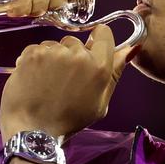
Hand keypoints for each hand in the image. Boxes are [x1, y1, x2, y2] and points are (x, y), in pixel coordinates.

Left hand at [0, 23, 140, 139]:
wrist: (34, 130)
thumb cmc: (69, 121)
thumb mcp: (100, 102)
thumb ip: (115, 73)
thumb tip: (131, 48)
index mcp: (99, 67)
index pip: (103, 33)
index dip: (96, 40)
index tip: (90, 50)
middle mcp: (78, 55)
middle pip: (76, 42)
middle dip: (70, 56)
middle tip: (63, 80)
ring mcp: (54, 53)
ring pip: (54, 46)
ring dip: (51, 58)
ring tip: (47, 82)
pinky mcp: (33, 54)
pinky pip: (37, 49)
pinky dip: (35, 61)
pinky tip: (35, 80)